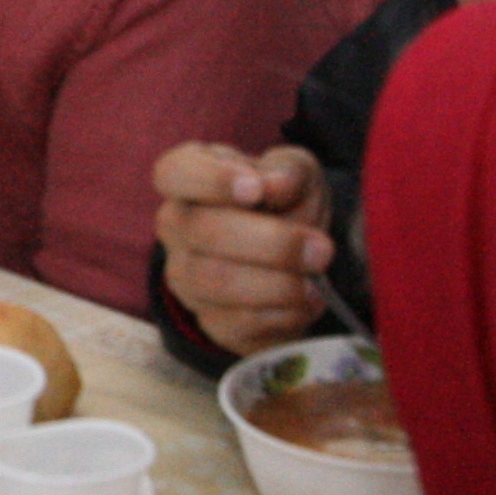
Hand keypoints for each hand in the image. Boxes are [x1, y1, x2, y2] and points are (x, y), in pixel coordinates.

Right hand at [153, 141, 337, 357]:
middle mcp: (175, 226)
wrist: (297, 256)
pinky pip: (239, 322)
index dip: (210, 181)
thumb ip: (288, 172)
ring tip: (317, 280)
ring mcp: (186, 277)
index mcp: (187, 177)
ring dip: (277, 284)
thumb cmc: (286, 200)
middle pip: (202, 232)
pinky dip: (283, 313)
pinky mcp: (209, 319)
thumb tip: (275, 186)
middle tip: (321, 249)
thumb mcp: (297, 172)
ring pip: (218, 282)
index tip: (256, 190)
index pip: (174, 173)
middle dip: (270, 243)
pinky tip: (308, 301)